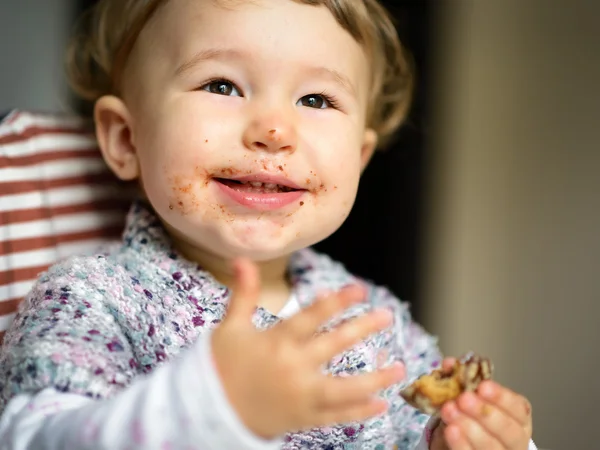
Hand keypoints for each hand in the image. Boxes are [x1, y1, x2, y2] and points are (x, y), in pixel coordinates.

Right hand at [211, 258, 404, 438]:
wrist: (208, 411)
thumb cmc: (220, 366)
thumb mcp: (230, 327)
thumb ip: (243, 293)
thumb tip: (242, 258)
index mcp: (275, 342)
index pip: (311, 317)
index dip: (336, 301)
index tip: (359, 289)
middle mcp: (292, 368)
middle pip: (334, 346)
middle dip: (362, 328)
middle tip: (387, 315)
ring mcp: (300, 397)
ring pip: (344, 389)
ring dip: (375, 379)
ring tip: (400, 368)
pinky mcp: (302, 419)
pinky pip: (336, 417)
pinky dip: (359, 412)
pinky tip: (381, 404)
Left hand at [430, 358, 532, 449]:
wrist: (463, 440)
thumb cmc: (473, 414)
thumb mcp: (472, 395)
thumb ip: (461, 378)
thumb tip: (449, 363)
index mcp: (519, 418)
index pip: (518, 408)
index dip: (501, 397)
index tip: (483, 386)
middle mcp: (515, 439)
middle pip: (508, 430)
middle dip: (484, 413)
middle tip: (463, 399)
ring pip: (492, 447)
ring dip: (470, 429)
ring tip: (450, 411)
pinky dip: (461, 444)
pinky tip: (450, 430)